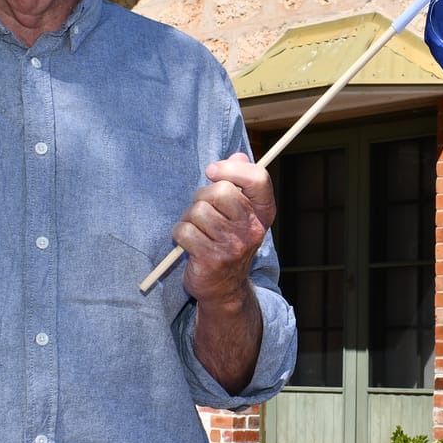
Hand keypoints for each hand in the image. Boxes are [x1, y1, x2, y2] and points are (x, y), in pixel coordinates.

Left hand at [174, 152, 273, 306]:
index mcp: (263, 214)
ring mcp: (234, 246)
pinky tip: (187, 243)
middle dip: (202, 196)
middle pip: (221, 191)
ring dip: (188, 217)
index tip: (213, 171)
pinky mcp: (212, 259)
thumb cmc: (227, 242)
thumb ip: (238, 182)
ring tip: (195, 229)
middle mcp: (252, 229)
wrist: (224, 288)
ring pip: (198, 211)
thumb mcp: (238, 213)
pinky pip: (184, 231)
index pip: (258, 179)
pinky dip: (179, 234)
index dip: (233, 168)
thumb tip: (237, 155)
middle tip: (201, 210)